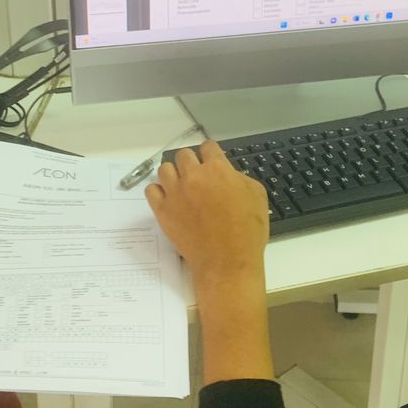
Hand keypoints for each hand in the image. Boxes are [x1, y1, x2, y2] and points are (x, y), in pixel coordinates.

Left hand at [145, 140, 268, 284]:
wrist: (227, 260)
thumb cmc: (246, 231)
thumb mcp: (257, 196)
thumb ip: (240, 178)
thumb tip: (230, 175)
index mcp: (217, 169)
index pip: (207, 147)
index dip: (210, 153)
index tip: (210, 160)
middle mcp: (193, 176)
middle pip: (183, 155)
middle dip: (190, 162)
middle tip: (196, 175)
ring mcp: (175, 193)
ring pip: (164, 169)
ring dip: (173, 174)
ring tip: (180, 185)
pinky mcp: (162, 210)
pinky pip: (151, 190)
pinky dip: (158, 191)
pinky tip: (168, 198)